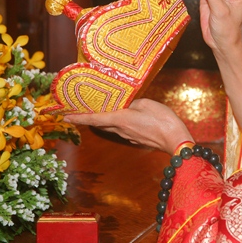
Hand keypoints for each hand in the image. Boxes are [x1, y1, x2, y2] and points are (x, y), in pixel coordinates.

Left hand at [63, 99, 192, 154]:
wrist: (176, 140)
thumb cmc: (163, 120)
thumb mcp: (147, 103)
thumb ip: (134, 102)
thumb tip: (128, 105)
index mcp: (121, 119)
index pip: (94, 118)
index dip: (79, 117)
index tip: (65, 116)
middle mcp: (121, 129)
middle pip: (99, 124)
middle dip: (87, 118)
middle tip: (77, 111)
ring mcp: (128, 136)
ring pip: (109, 127)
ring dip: (101, 120)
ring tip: (96, 110)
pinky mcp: (135, 138)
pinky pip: (120, 129)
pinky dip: (114, 123)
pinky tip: (119, 116)